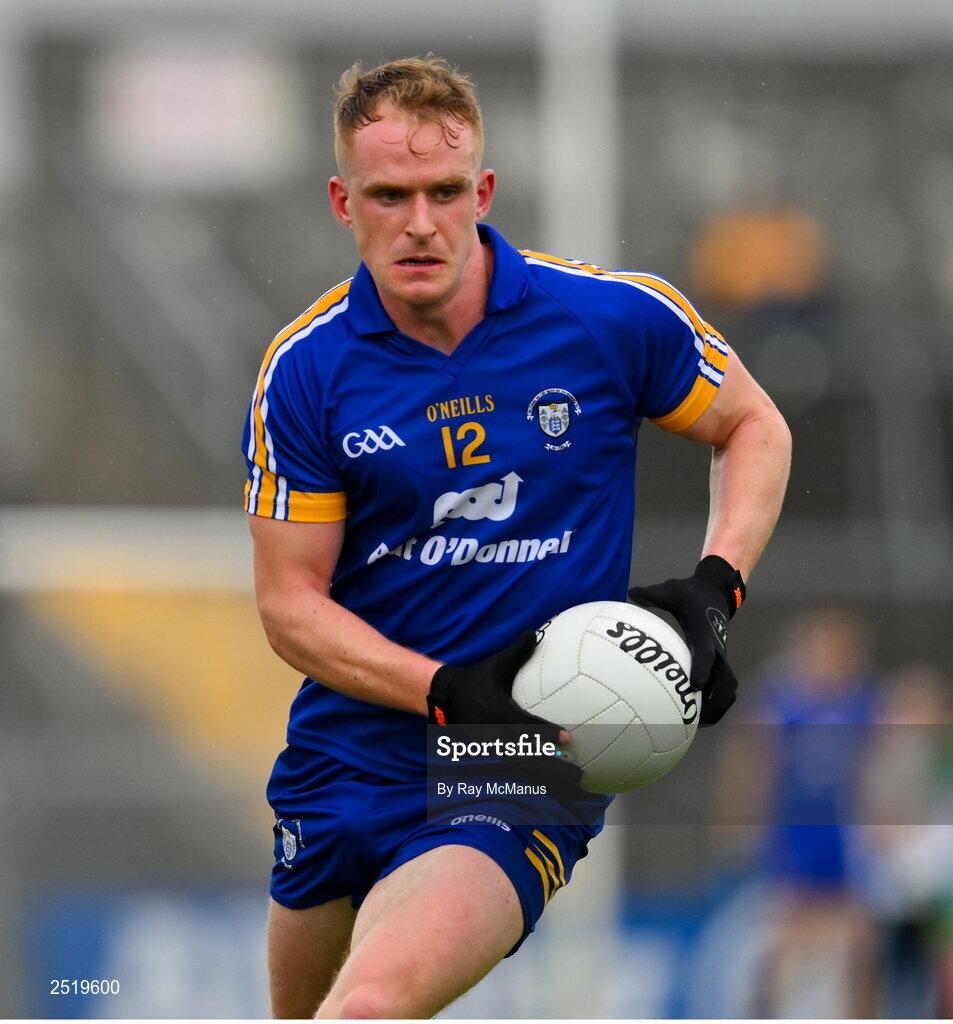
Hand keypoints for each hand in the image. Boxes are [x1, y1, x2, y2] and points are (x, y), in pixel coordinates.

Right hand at [428, 632, 580, 785]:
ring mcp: (496, 748)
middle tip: (579, 774)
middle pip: (527, 758)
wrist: (449, 699)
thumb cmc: (478, 678)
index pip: (523, 725)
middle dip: (553, 769)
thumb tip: (536, 633)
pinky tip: (560, 785)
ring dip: (550, 780)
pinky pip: (521, 769)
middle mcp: (496, 735)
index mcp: (496, 712)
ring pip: (525, 769)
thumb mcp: (495, 664)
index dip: (545, 733)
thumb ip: (517, 651)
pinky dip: (540, 778)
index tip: (567, 738)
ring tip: (575, 786)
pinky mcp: (498, 754)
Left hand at [627, 555, 745, 725]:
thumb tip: (631, 592)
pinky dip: (715, 702)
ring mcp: (722, 658)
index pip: (707, 655)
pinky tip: (696, 714)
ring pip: (729, 689)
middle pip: (727, 682)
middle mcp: (718, 649)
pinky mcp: (720, 663)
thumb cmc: (690, 592)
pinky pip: (723, 686)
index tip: (695, 686)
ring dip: (718, 707)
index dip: (703, 670)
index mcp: (705, 633)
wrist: (717, 592)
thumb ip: (652, 593)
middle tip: (697, 720)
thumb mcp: (672, 588)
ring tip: (698, 725)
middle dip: (716, 702)